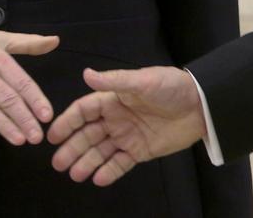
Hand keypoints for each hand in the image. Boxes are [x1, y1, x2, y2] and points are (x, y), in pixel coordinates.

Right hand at [48, 66, 206, 185]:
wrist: (200, 106)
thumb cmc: (171, 88)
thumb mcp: (143, 81)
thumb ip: (114, 81)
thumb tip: (86, 74)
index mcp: (113, 98)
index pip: (84, 111)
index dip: (68, 122)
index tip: (53, 136)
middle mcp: (116, 118)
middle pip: (88, 134)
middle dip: (72, 148)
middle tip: (57, 163)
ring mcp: (127, 135)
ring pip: (101, 151)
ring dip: (86, 162)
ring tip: (74, 174)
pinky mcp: (140, 151)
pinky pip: (120, 163)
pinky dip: (109, 171)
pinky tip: (97, 179)